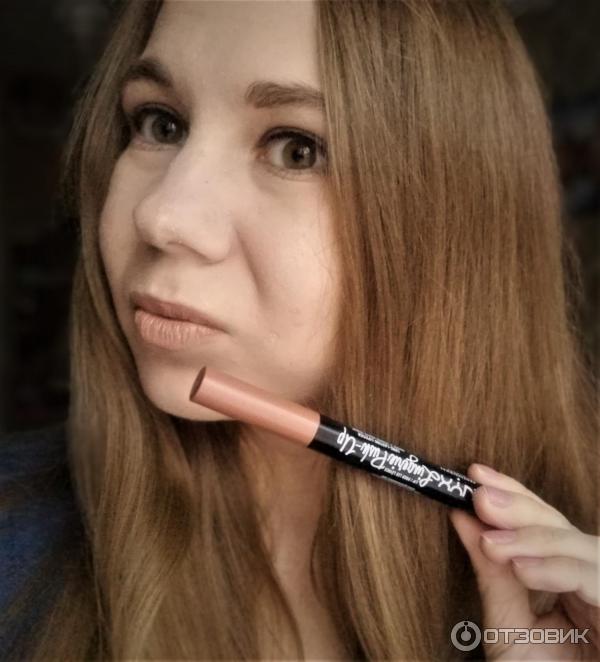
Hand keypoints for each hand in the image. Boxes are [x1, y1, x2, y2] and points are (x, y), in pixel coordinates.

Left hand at [449, 463, 598, 660]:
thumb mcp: (509, 626)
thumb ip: (491, 573)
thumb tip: (462, 518)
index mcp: (568, 581)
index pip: (545, 525)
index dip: (514, 494)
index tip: (474, 474)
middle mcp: (593, 582)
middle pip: (565, 526)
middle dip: (521, 506)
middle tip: (479, 494)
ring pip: (585, 546)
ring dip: (535, 537)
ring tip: (492, 541)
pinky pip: (598, 580)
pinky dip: (559, 569)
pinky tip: (521, 567)